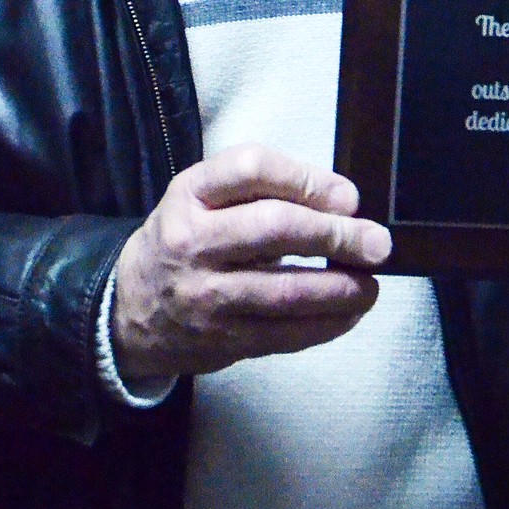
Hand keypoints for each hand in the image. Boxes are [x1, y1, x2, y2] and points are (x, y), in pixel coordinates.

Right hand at [110, 144, 391, 380]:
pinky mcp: (222, 340)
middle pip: (275, 228)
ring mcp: (206, 296)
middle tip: (377, 242)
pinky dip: (327, 324)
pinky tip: (350, 311)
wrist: (131, 308)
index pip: (251, 169)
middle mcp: (193, 241)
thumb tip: (343, 203)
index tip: (347, 196)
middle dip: (336, 235)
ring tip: (371, 283)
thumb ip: (262, 189)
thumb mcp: (203, 195)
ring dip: (341, 289)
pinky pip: (285, 334)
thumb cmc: (185, 239)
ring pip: (285, 291)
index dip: (307, 179)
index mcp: (190, 193)